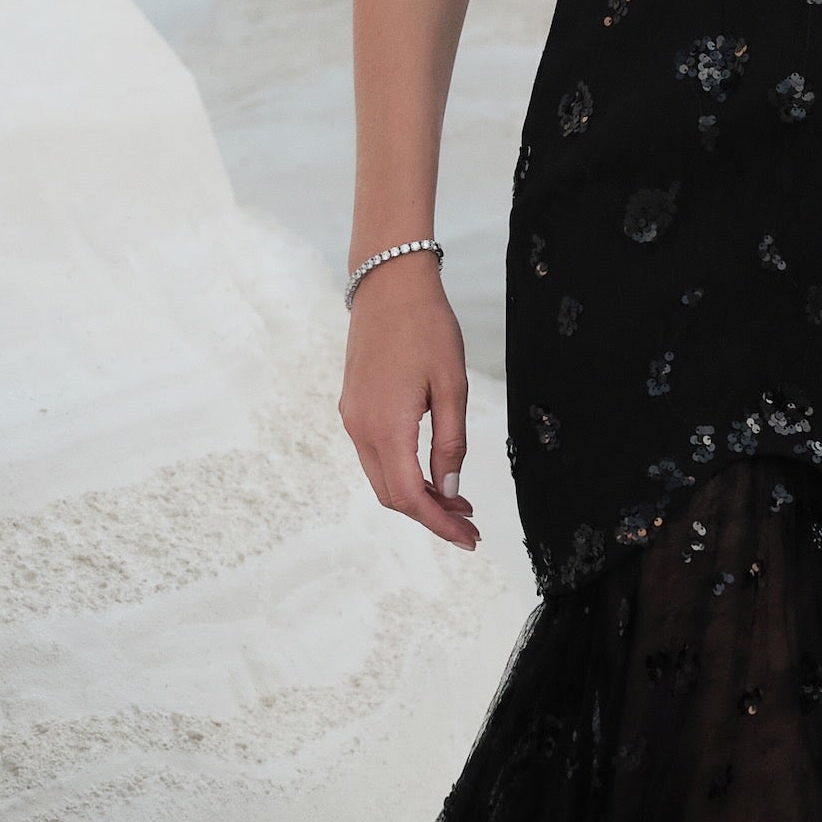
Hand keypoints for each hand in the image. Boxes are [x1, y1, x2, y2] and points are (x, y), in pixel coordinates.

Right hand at [342, 254, 480, 549]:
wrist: (388, 282)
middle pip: (392, 496)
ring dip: (417, 495)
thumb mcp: (452, 387)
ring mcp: (352, 417)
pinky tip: (429, 469)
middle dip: (430, 516)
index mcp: (386, 426)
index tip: (469, 538)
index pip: (410, 496)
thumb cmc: (426, 327)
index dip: (439, 524)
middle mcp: (361, 428)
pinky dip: (402, 472)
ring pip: (382, 478)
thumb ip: (450, 442)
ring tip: (456, 500)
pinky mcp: (354, 405)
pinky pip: (375, 455)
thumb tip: (450, 489)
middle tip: (469, 524)